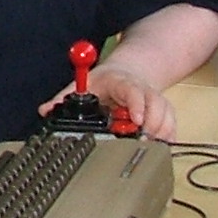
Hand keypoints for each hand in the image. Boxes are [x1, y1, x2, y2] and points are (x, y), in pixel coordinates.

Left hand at [37, 65, 177, 140]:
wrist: (128, 72)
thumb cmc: (105, 81)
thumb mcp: (84, 85)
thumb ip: (65, 98)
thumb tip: (46, 110)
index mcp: (122, 82)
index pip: (132, 90)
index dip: (136, 105)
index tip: (136, 120)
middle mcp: (142, 90)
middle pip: (155, 104)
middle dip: (151, 124)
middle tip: (143, 141)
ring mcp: (154, 101)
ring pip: (166, 115)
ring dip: (159, 131)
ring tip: (148, 145)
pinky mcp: (162, 111)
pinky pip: (171, 124)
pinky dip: (168, 136)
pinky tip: (158, 145)